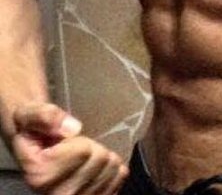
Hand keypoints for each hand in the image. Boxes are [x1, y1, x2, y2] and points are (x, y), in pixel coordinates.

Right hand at [11, 103, 128, 194]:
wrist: (31, 151)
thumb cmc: (32, 130)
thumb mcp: (29, 113)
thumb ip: (45, 116)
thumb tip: (74, 128)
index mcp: (40, 175)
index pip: (84, 151)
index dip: (80, 140)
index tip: (65, 143)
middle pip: (101, 160)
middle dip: (94, 148)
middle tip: (77, 150)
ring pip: (113, 171)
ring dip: (105, 159)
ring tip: (87, 159)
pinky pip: (118, 182)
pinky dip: (114, 172)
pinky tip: (99, 169)